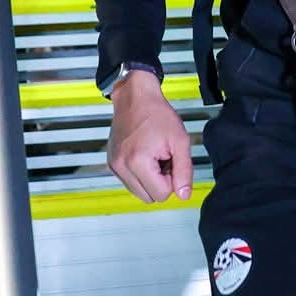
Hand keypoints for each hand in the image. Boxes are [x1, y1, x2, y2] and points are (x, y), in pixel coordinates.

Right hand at [107, 72, 192, 202]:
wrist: (135, 97)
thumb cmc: (157, 114)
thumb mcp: (180, 141)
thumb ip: (184, 171)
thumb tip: (184, 194)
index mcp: (138, 162)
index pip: (161, 195)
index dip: (172, 181)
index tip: (171, 162)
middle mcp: (121, 166)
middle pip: (149, 197)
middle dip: (161, 183)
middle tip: (164, 159)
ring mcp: (114, 165)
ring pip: (139, 192)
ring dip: (150, 180)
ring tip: (154, 157)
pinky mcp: (111, 163)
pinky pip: (130, 182)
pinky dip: (140, 174)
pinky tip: (145, 156)